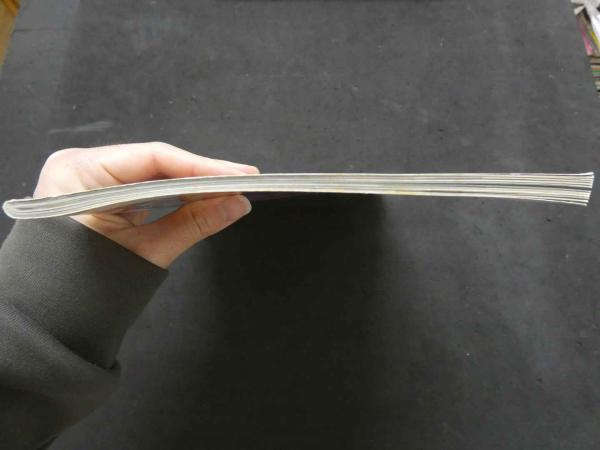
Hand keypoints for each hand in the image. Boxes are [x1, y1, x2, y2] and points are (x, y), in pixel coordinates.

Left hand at [34, 142, 258, 267]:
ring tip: (230, 187)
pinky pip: (143, 184)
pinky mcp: (99, 191)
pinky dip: (173, 192)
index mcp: (79, 173)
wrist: (53, 317)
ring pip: (152, 172)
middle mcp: (81, 165)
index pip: (153, 159)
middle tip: (244, 180)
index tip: (241, 175)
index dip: (202, 167)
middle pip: (155, 163)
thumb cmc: (88, 288)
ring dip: (190, 182)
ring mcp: (88, 177)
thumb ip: (194, 224)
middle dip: (201, 174)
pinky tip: (201, 194)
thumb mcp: (146, 253)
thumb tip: (239, 204)